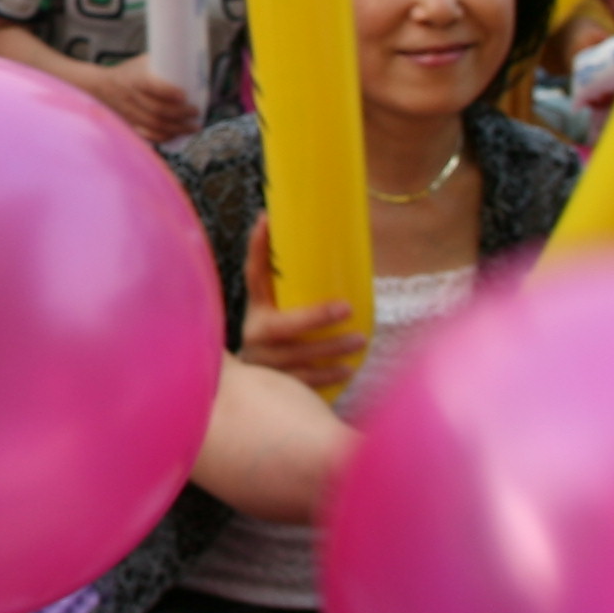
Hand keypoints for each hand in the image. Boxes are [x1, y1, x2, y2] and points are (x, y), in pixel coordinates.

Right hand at [103, 60, 202, 146]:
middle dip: (180, 114)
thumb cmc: (128, 73)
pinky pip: (149, 135)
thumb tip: (191, 66)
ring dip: (177, 128)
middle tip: (196, 112)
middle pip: (157, 110)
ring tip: (193, 127)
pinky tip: (177, 135)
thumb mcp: (142, 63)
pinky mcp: (131, 125)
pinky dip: (165, 137)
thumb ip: (162, 64)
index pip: (151, 86)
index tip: (184, 95)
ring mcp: (130, 114)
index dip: (168, 92)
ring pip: (156, 125)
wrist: (102, 88)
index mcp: (134, 79)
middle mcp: (131, 97)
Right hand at [235, 220, 365, 393]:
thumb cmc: (288, 342)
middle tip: (347, 307)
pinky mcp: (274, 387)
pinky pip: (301, 383)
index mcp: (258, 309)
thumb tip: (349, 255)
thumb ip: (308, 293)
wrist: (257, 393)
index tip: (268, 219)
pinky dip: (325, 376)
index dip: (257, 248)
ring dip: (329, 349)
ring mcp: (262, 363)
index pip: (254, 275)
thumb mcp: (288, 314)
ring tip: (360, 340)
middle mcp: (255, 335)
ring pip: (295, 358)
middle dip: (314, 317)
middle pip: (279, 327)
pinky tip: (347, 370)